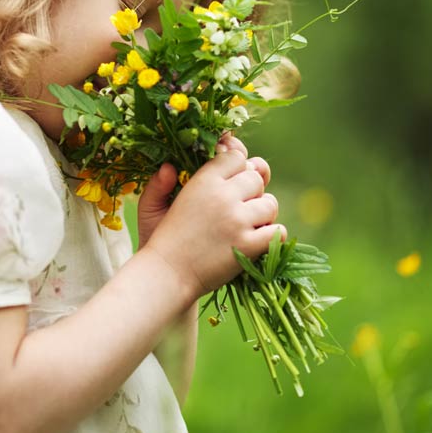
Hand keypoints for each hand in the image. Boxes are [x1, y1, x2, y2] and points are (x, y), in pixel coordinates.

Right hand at [142, 137, 284, 299]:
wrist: (167, 275)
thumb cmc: (161, 240)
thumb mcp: (153, 205)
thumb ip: (161, 182)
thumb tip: (171, 166)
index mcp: (203, 181)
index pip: (236, 157)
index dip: (238, 168)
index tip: (233, 183)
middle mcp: (222, 196)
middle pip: (256, 178)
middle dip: (251, 191)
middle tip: (238, 209)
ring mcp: (237, 220)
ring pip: (270, 204)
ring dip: (263, 214)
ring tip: (247, 226)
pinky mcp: (248, 245)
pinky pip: (278, 231)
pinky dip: (272, 236)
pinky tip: (258, 241)